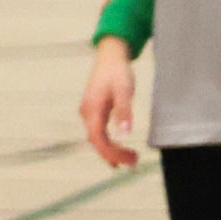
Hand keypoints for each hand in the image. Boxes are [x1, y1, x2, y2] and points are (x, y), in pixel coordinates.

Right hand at [80, 39, 139, 168]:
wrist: (109, 56)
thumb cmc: (117, 72)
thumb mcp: (124, 90)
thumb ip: (124, 112)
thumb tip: (125, 134)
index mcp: (91, 110)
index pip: (98, 139)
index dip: (110, 153)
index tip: (126, 161)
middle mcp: (87, 114)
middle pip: (97, 142)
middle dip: (113, 155)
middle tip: (134, 163)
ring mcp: (89, 113)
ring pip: (98, 138)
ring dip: (112, 150)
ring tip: (131, 159)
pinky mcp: (94, 111)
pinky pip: (99, 132)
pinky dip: (109, 143)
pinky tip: (119, 148)